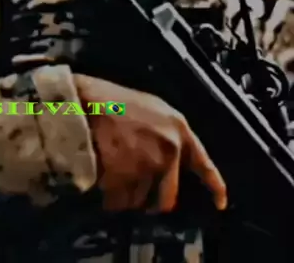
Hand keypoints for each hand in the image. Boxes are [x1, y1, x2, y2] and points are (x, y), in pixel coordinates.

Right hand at [75, 74, 227, 213]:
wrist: (83, 103)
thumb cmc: (112, 100)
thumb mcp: (151, 109)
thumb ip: (166, 135)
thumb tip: (170, 160)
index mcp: (178, 129)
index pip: (204, 164)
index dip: (214, 187)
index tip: (220, 204)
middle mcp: (170, 151)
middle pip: (168, 197)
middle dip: (152, 200)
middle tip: (133, 189)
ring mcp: (149, 166)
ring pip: (140, 201)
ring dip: (126, 195)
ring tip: (111, 173)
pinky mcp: (128, 178)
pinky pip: (119, 201)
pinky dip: (110, 197)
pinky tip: (101, 179)